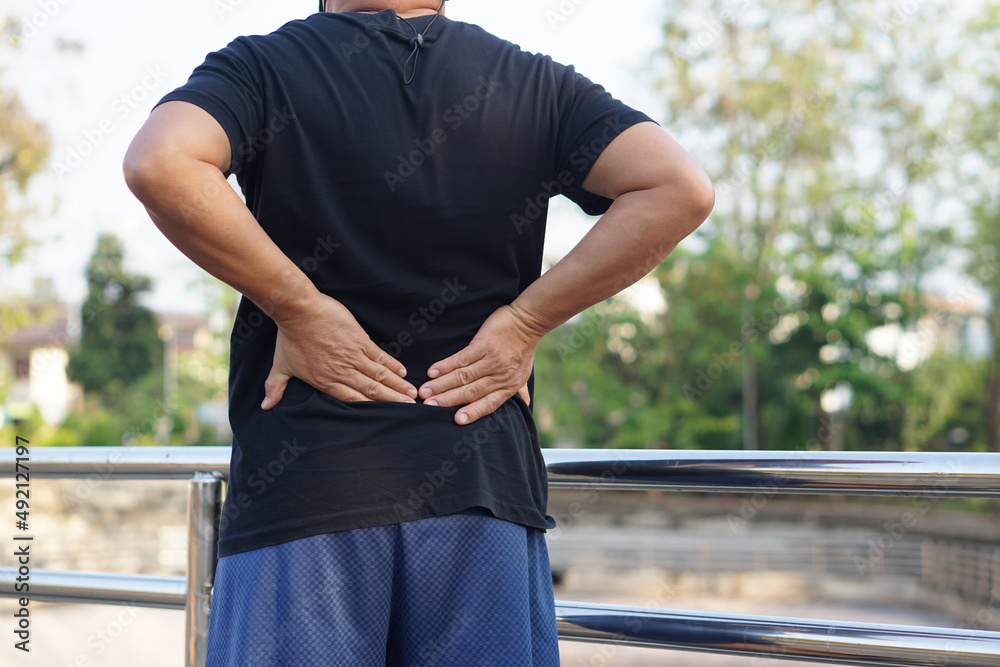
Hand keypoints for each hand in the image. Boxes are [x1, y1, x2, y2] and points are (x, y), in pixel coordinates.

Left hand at [261, 293, 417, 408]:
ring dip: (396, 385)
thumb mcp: (281, 365)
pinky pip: (378, 355)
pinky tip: (402, 371)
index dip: (371, 409)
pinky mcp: (359, 339)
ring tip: (411, 393)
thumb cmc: (289, 337)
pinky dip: (391, 364)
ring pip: (378, 375)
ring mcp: (352, 355)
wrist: (298, 310)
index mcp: (325, 381)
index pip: (353, 400)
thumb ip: (275, 387)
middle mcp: (341, 371)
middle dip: (391, 400)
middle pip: (371, 390)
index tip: (385, 416)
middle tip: (409, 408)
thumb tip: (265, 406)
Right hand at [419, 305, 542, 424]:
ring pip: (463, 376)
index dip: (473, 413)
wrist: (528, 321)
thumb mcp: (524, 373)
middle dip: (447, 400)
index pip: (489, 404)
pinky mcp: (484, 344)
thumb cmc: (524, 348)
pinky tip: (432, 372)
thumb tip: (525, 403)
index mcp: (508, 386)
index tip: (456, 421)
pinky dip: (445, 366)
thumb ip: (519, 389)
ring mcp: (491, 360)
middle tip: (428, 406)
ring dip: (441, 385)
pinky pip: (462, 358)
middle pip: (470, 392)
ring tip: (424, 392)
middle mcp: (499, 376)